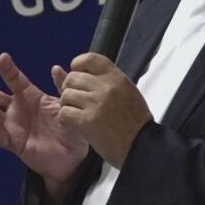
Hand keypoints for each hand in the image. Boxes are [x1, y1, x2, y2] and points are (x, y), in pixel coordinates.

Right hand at [0, 53, 87, 185]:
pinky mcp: (15, 143)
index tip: (3, 57)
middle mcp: (18, 110)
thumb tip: (56, 68)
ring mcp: (14, 126)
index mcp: (30, 97)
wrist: (74, 156)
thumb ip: (61, 86)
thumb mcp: (66, 104)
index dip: (7, 69)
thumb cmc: (69, 128)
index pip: (14, 80)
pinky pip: (0, 137)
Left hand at [57, 53, 153, 168]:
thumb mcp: (126, 92)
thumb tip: (80, 70)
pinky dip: (65, 119)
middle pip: (72, 78)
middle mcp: (106, 87)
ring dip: (67, 105)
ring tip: (76, 113)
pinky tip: (73, 124)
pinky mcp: (88, 121)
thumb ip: (105, 80)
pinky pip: (64, 113)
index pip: (90, 58)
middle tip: (76, 101)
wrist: (140, 145)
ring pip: (65, 95)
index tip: (77, 73)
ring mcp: (96, 103)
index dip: (78, 64)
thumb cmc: (134, 122)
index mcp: (117, 78)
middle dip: (69, 89)